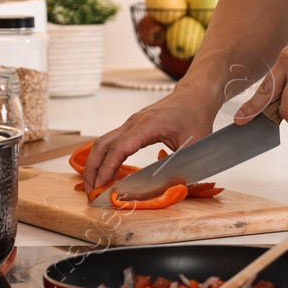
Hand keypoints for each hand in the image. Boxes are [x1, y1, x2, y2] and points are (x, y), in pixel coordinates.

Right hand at [82, 85, 221, 189]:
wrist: (195, 95)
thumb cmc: (196, 116)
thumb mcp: (196, 143)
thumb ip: (186, 166)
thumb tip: (178, 190)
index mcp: (148, 125)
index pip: (120, 147)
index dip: (108, 168)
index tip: (101, 186)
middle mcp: (134, 123)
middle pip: (101, 145)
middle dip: (92, 169)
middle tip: (90, 191)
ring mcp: (131, 124)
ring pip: (102, 143)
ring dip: (95, 164)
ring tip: (94, 186)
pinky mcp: (132, 127)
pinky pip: (111, 142)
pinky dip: (104, 158)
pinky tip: (106, 173)